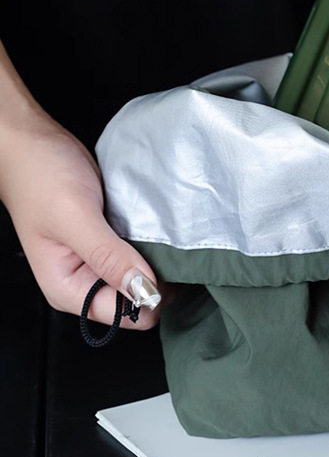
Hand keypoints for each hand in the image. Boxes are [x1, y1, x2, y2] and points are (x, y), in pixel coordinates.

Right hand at [0, 105, 160, 329]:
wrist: (34, 140)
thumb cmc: (40, 175)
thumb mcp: (74, 216)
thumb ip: (108, 256)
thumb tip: (145, 289)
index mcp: (69, 289)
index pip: (126, 316)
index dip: (150, 296)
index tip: (163, 268)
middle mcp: (86, 282)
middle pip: (142, 301)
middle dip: (159, 279)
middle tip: (167, 247)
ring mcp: (102, 263)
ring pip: (148, 277)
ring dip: (160, 261)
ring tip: (163, 236)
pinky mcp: (115, 243)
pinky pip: (146, 254)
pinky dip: (156, 245)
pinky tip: (159, 229)